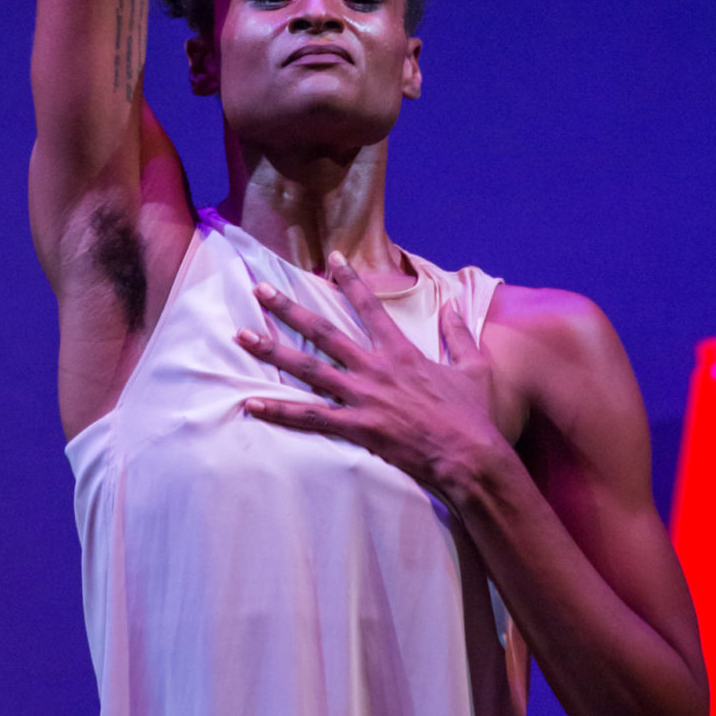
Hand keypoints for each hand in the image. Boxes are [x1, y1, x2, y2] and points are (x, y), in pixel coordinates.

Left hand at [236, 253, 509, 503]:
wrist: (470, 457)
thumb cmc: (473, 416)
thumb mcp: (473, 368)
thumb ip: (458, 334)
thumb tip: (452, 305)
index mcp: (401, 351)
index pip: (369, 306)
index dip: (349, 280)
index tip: (330, 257)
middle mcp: (375, 368)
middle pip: (323, 331)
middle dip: (288, 308)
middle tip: (259, 289)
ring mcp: (363, 397)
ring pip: (308, 369)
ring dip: (272, 351)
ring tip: (242, 336)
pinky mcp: (357, 427)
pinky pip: (310, 417)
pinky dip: (280, 411)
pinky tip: (252, 403)